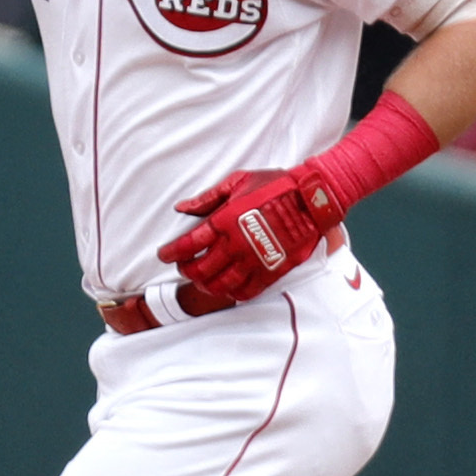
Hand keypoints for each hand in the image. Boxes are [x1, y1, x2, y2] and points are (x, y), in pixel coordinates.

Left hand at [159, 166, 345, 302]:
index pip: (188, 244)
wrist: (311, 199)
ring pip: (220, 285)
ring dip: (206, 285)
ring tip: (202, 280)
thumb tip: (181, 208)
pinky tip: (227, 288)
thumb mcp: (238, 182)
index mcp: (224, 220)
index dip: (171, 253)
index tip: (164, 255)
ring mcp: (254, 260)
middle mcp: (236, 244)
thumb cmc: (275, 185)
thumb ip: (208, 198)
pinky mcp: (271, 271)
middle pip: (200, 270)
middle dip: (186, 271)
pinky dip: (231, 293)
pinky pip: (245, 291)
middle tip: (184, 268)